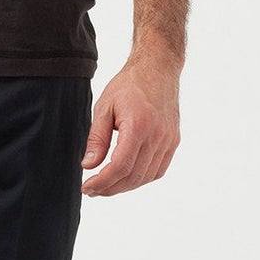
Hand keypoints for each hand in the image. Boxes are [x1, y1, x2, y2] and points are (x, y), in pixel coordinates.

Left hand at [80, 53, 181, 197]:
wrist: (158, 69)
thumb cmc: (129, 85)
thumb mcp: (104, 107)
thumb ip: (97, 138)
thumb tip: (88, 165)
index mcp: (139, 126)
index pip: (120, 166)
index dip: (102, 182)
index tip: (86, 187)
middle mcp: (157, 136)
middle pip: (133, 176)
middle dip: (110, 188)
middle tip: (92, 190)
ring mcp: (168, 140)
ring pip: (146, 177)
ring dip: (124, 186)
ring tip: (106, 185)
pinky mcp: (173, 141)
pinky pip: (158, 170)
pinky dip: (141, 178)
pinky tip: (126, 177)